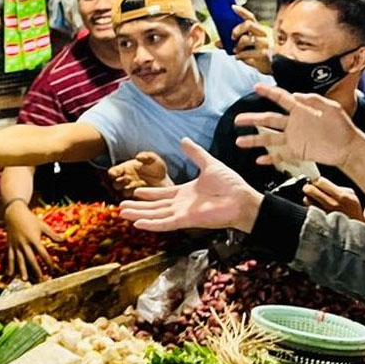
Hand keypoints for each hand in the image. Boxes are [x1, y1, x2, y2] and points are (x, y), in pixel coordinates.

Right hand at [4, 202, 62, 281]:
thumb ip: (53, 234)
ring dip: (22, 270)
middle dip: (36, 270)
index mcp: (34, 239)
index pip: (42, 253)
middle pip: (31, 259)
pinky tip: (10, 274)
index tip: (53, 268)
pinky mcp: (10, 245)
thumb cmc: (31, 219)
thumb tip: (65, 239)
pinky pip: (10, 257)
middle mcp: (24, 243)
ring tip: (25, 279)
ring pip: (19, 260)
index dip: (48, 261)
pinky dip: (10, 266)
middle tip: (41, 279)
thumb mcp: (43, 225)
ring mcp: (16, 245)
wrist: (14, 213)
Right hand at [108, 152, 171, 198]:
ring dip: (126, 190)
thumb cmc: (157, 169)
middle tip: (128, 179)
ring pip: (122, 193)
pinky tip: (140, 195)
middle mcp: (124, 182)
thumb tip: (138, 157)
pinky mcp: (137, 200)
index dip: (113, 173)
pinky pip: (130, 202)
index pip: (112, 173)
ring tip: (135, 187)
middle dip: (120, 182)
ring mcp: (130, 191)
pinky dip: (133, 200)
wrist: (165, 182)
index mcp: (124, 170)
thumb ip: (147, 156)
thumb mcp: (154, 160)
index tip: (119, 172)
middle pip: (115, 184)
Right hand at [118, 139, 262, 233]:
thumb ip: (195, 153)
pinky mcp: (187, 220)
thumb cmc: (231, 184)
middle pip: (155, 207)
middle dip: (138, 207)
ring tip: (122, 214)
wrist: (243, 199)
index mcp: (186, 193)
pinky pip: (166, 223)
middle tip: (121, 207)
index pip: (163, 194)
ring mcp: (183, 213)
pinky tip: (138, 224)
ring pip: (156, 215)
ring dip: (139, 215)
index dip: (149, 194)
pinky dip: (152, 224)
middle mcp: (182, 205)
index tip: (136, 192)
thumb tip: (183, 139)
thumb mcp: (209, 163)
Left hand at [231, 5, 271, 73]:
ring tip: (236, 51)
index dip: (242, 11)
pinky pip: (247, 52)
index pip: (250, 17)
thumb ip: (231, 43)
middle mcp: (263, 33)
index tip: (232, 7)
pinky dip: (240, 55)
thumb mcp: (245, 46)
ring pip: (246, 38)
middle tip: (232, 37)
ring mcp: (265, 43)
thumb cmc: (258, 54)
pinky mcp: (264, 53)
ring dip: (238, 46)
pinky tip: (239, 57)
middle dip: (237, 29)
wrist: (272, 66)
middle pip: (248, 24)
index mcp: (258, 29)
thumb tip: (217, 43)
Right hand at [233, 83, 361, 168]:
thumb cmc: (342, 126)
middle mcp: (293, 123)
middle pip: (268, 119)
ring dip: (254, 140)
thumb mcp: (330, 106)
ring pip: (269, 138)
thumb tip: (295, 94)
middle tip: (238, 119)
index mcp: (300, 110)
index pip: (281, 98)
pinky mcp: (297, 152)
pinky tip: (259, 160)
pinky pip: (280, 155)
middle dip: (252, 119)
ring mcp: (293, 138)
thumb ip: (312, 99)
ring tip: (239, 141)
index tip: (255, 87)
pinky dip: (269, 158)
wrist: (349, 148)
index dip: (268, 92)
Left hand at [303, 178, 364, 222]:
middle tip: (311, 188)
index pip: (320, 182)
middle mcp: (332, 205)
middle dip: (309, 187)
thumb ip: (335, 186)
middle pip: (310, 190)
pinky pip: (307, 209)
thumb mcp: (350, 195)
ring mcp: (324, 214)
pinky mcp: (318, 220)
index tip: (315, 181)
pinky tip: (316, 207)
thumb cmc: (352, 210)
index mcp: (342, 197)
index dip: (315, 180)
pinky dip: (309, 206)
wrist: (356, 229)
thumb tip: (318, 180)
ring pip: (306, 200)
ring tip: (315, 199)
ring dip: (308, 198)